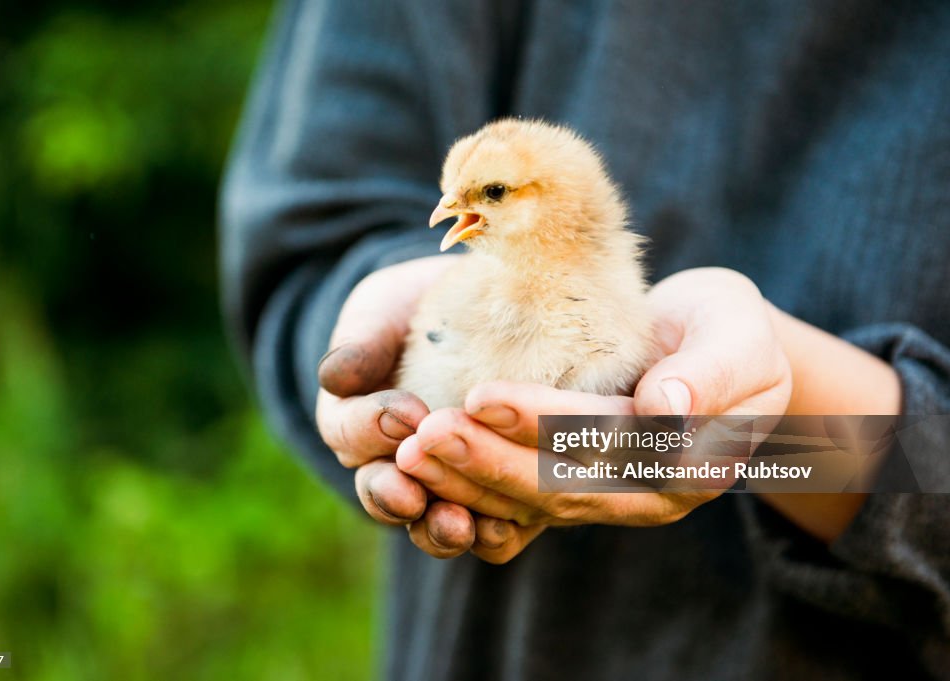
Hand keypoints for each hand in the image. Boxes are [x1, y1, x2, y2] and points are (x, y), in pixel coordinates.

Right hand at [316, 256, 514, 557]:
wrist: (483, 312)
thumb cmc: (418, 309)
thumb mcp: (382, 313)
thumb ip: (362, 343)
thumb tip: (334, 377)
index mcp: (356, 422)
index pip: (348, 433)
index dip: (370, 427)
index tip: (404, 413)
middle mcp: (393, 466)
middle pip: (383, 494)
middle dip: (394, 497)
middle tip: (410, 495)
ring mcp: (444, 487)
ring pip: (430, 523)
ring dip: (441, 528)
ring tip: (459, 524)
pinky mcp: (494, 496)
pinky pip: (487, 530)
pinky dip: (493, 534)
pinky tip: (509, 526)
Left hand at [396, 267, 792, 561]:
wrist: (710, 349)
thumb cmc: (725, 330)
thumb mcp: (738, 336)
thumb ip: (712, 373)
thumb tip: (664, 413)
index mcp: (694, 464)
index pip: (608, 445)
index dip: (544, 425)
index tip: (481, 395)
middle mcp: (647, 497)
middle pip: (560, 486)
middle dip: (487, 462)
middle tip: (420, 436)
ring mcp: (607, 501)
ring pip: (531, 504)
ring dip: (467, 481)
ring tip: (408, 452)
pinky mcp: (573, 493)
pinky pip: (517, 504)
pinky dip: (469, 488)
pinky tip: (419, 468)